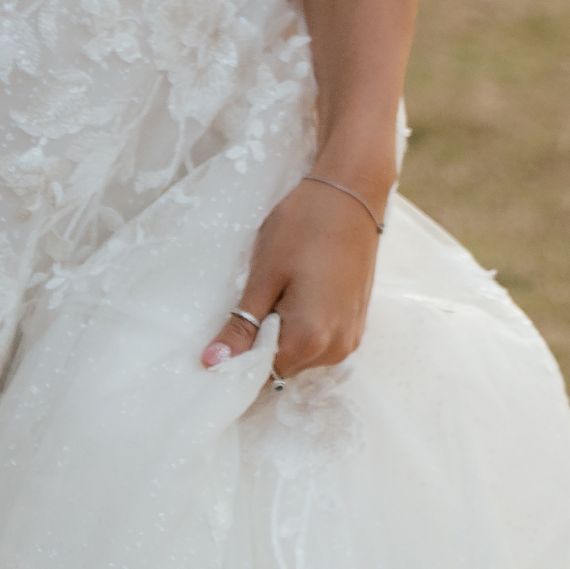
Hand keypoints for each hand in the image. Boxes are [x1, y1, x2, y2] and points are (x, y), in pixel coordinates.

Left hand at [201, 175, 381, 378]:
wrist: (351, 194)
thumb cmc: (303, 227)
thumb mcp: (264, 274)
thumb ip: (241, 325)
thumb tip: (213, 365)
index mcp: (310, 339)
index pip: (262, 374)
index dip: (238, 358)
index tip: (224, 334)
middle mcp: (336, 349)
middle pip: (283, 366)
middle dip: (261, 344)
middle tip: (252, 299)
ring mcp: (350, 338)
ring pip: (302, 354)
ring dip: (282, 334)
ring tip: (278, 289)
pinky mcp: (356, 323)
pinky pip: (320, 341)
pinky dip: (302, 326)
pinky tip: (297, 291)